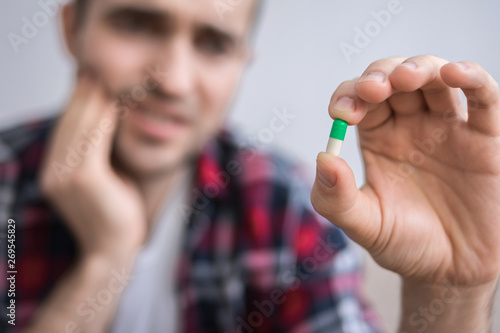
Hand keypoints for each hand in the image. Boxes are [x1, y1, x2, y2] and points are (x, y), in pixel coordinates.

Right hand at [39, 67, 146, 257]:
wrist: (113, 251)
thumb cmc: (116, 215)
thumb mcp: (105, 180)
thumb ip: (100, 154)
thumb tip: (110, 123)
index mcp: (56, 171)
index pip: (68, 129)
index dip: (78, 102)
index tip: (91, 79)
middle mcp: (54, 171)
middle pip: (70, 122)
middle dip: (83, 93)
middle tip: (95, 68)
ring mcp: (64, 174)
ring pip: (80, 125)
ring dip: (91, 98)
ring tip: (103, 75)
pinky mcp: (84, 177)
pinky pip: (92, 137)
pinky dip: (102, 115)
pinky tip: (112, 98)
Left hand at [310, 55, 499, 286]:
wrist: (451, 272)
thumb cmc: (405, 244)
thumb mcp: (364, 225)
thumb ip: (336, 198)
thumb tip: (322, 158)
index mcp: (377, 138)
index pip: (360, 101)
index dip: (349, 96)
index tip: (341, 112)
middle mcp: (410, 126)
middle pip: (393, 80)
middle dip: (380, 76)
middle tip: (372, 90)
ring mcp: (447, 127)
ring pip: (434, 78)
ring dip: (418, 68)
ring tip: (405, 78)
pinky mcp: (483, 137)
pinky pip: (482, 97)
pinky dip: (470, 78)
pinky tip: (453, 73)